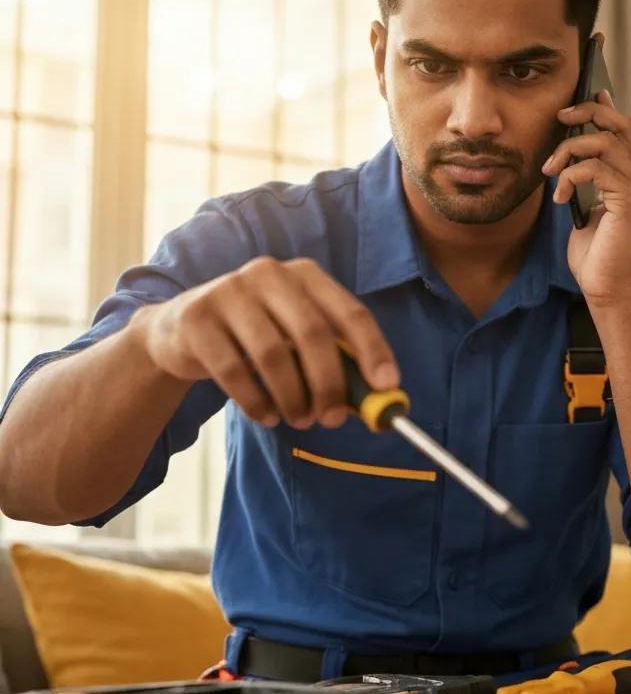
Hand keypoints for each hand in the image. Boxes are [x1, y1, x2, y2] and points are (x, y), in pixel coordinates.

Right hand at [131, 257, 397, 429]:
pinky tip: (267, 416)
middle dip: (329, 383)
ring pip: (273, 354)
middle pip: (313, 333)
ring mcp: (229, 291)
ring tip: (300, 420)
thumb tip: (380, 399)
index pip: (350, 312)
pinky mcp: (197, 318)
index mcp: (305, 275)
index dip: (373, 350)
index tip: (387, 387)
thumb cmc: (257, 337)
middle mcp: (269, 274)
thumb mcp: (297, 338)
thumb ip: (336, 360)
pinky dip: (256, 401)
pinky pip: (233, 369)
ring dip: (293, 397)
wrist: (181, 332)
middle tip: (335, 420)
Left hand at [542, 90, 630, 306]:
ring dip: (569, 150)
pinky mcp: (629, 201)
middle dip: (589, 112)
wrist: (609, 290)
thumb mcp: (589, 211)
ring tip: (550, 171)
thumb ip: (588, 184)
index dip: (607, 108)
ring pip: (604, 142)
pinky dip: (570, 175)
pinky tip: (559, 195)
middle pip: (622, 124)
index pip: (628, 130)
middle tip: (561, 117)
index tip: (587, 94)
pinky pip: (596, 169)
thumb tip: (569, 160)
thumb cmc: (598, 257)